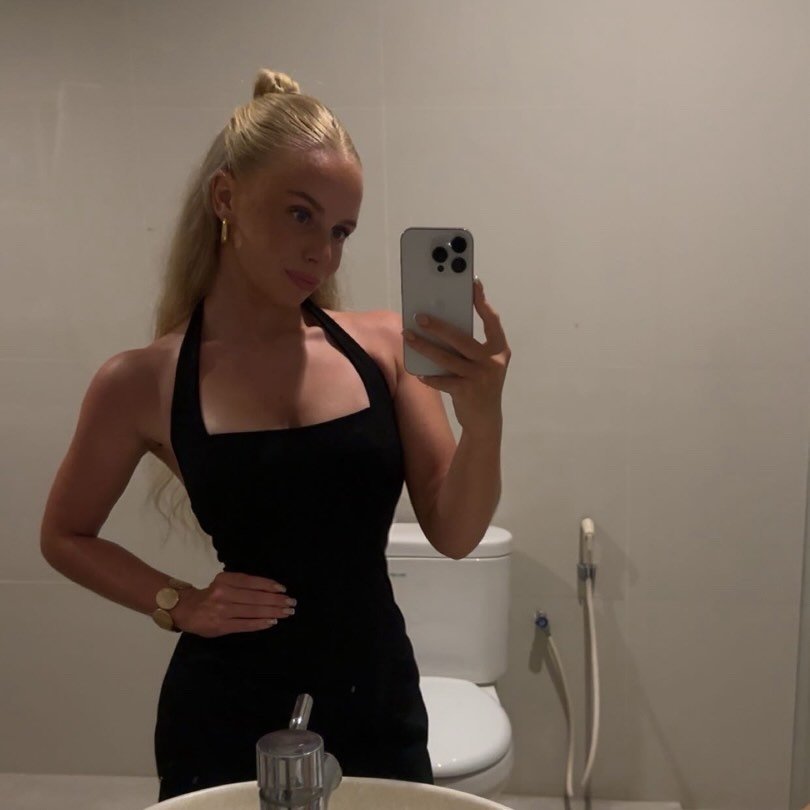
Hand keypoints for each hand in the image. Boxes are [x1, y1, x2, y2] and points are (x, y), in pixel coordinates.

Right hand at [171, 572, 295, 637]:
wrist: (186, 609)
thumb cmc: (210, 595)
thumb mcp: (223, 582)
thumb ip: (241, 584)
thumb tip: (270, 589)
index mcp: (225, 579)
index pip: (252, 582)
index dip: (269, 585)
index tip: (283, 589)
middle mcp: (224, 593)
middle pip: (256, 597)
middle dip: (276, 600)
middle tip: (291, 603)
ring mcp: (222, 610)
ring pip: (253, 611)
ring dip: (273, 612)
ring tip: (286, 612)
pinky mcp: (221, 625)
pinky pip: (245, 624)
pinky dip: (260, 623)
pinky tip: (272, 622)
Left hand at [402, 278, 509, 436]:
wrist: (485, 421)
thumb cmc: (480, 385)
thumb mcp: (483, 364)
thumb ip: (470, 347)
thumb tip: (441, 325)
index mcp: (500, 350)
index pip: (492, 322)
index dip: (483, 303)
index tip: (473, 285)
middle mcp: (493, 362)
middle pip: (462, 339)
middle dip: (438, 326)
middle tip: (419, 316)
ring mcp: (481, 378)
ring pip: (447, 358)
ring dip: (425, 347)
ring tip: (408, 337)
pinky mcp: (468, 392)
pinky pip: (443, 381)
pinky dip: (430, 377)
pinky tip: (418, 372)